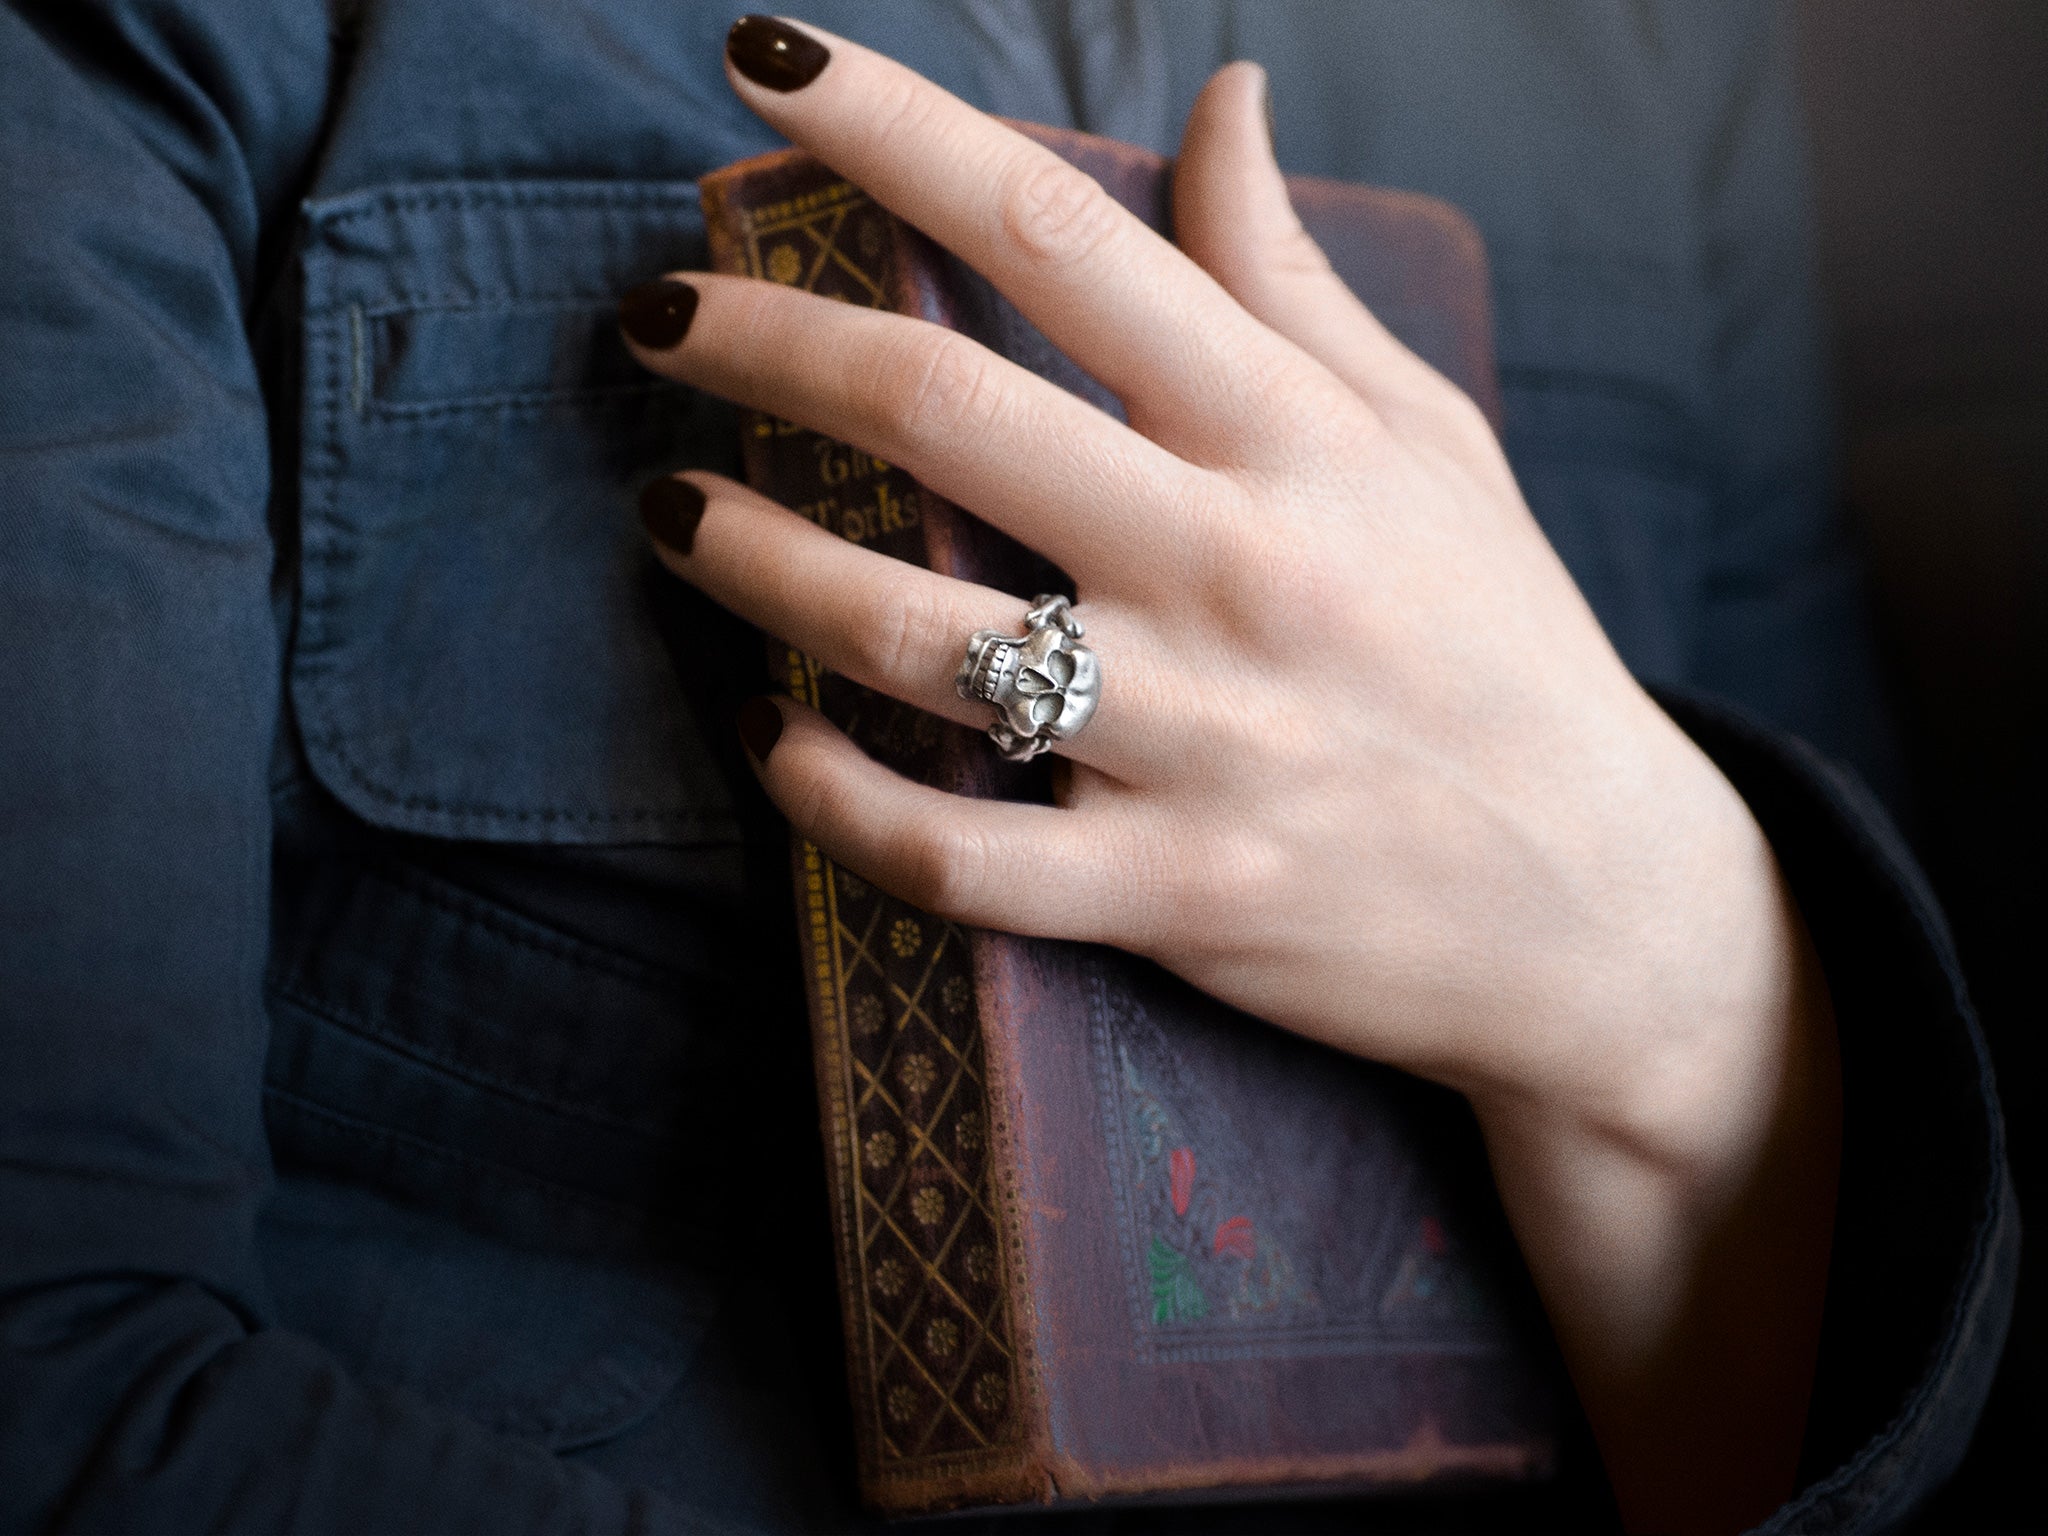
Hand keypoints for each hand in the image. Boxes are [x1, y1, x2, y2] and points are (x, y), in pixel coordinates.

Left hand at [621, 20, 1838, 1532]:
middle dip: (763, 336)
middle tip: (656, 314)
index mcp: (1295, 437)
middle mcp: (1237, 569)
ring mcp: (1200, 741)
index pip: (1066, 237)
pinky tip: (769, 740)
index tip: (767, 63)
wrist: (1603, 907)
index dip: (897, 130)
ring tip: (669, 510)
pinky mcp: (1171, 893)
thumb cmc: (1503, 648)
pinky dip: (829, 798)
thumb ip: (1295, 279)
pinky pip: (952, 852)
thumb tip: (1223, 95)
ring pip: (911, 638)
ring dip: (752, 560)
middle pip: (944, 412)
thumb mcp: (1427, 441)